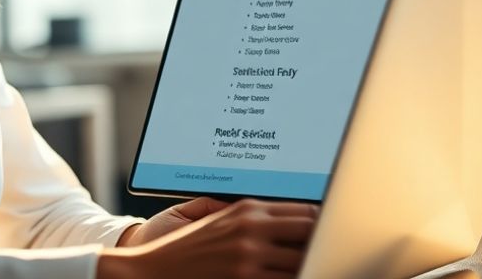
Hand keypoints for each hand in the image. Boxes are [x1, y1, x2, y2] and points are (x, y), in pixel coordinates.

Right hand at [98, 198, 319, 278]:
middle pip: (310, 233)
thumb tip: (287, 214)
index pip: (305, 212)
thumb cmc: (185, 246)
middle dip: (322, 243)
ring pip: (302, 262)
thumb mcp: (216, 218)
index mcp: (248, 210)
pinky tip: (295, 278)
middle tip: (328, 250)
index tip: (331, 231)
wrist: (151, 270)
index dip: (324, 224)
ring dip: (310, 264)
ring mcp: (249, 259)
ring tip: (317, 266)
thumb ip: (250, 214)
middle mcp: (252, 230)